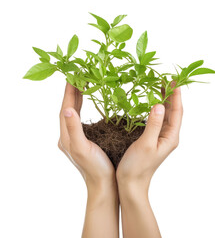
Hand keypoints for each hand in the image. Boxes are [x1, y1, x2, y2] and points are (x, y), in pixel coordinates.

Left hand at [58, 83, 118, 237]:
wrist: (103, 184)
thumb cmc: (95, 167)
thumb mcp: (82, 148)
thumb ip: (73, 130)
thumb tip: (66, 109)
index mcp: (66, 136)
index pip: (65, 109)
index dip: (68, 93)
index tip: (72, 77)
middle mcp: (67, 136)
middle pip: (67, 110)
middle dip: (71, 93)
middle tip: (77, 77)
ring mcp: (75, 138)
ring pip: (73, 114)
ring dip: (76, 100)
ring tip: (82, 87)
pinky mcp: (83, 140)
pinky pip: (80, 120)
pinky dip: (82, 109)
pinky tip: (87, 106)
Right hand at [117, 85, 182, 188]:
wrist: (131, 183)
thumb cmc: (138, 166)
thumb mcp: (146, 144)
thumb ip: (154, 124)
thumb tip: (159, 105)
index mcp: (170, 137)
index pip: (177, 112)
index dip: (176, 96)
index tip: (174, 81)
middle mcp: (168, 136)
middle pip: (173, 112)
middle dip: (171, 96)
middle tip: (166, 80)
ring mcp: (160, 138)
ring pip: (165, 116)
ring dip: (163, 101)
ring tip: (160, 88)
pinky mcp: (152, 139)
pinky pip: (157, 121)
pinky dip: (155, 110)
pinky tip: (150, 105)